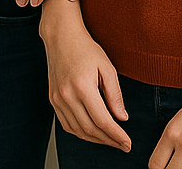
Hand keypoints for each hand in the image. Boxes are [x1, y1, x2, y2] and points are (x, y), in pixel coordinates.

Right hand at [40, 0, 130, 150]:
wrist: (61, 37)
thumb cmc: (85, 49)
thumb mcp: (107, 68)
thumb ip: (115, 95)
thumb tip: (122, 118)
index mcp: (83, 87)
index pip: (103, 121)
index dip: (117, 136)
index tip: (127, 143)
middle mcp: (67, 96)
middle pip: (90, 129)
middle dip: (109, 141)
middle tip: (122, 145)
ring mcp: (58, 99)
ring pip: (78, 130)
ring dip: (95, 140)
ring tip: (110, 140)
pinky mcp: (53, 100)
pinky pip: (66, 124)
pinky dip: (80, 133)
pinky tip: (92, 132)